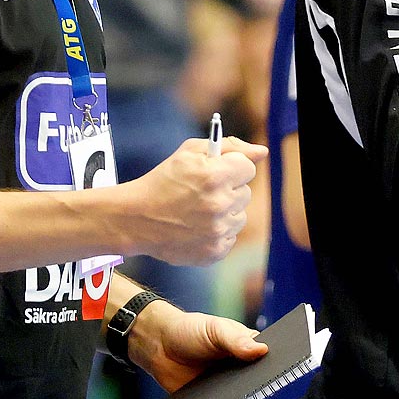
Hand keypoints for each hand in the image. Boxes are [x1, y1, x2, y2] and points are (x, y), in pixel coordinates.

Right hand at [126, 137, 267, 264]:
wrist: (136, 219)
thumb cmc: (163, 181)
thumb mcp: (190, 152)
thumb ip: (229, 147)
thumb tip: (262, 152)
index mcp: (215, 176)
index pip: (248, 168)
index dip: (231, 168)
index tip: (216, 173)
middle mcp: (220, 204)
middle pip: (245, 193)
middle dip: (228, 190)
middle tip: (201, 193)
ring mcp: (218, 231)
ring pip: (240, 217)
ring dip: (225, 213)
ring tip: (197, 211)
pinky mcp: (215, 251)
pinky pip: (230, 237)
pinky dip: (218, 233)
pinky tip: (196, 227)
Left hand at [128, 301, 267, 394]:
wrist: (158, 346)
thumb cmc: (188, 330)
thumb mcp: (214, 328)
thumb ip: (237, 339)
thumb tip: (262, 349)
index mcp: (246, 346)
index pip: (269, 357)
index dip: (275, 364)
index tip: (279, 370)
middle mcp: (240, 368)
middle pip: (258, 382)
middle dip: (259, 386)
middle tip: (255, 386)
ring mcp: (227, 386)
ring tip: (234, 398)